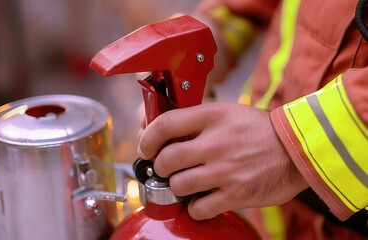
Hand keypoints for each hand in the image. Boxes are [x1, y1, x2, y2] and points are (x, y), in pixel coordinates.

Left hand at [137, 102, 307, 219]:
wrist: (298, 148)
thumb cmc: (260, 130)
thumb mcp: (228, 112)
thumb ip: (197, 120)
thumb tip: (164, 133)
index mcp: (212, 117)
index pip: (165, 124)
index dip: (147, 138)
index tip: (146, 147)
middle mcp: (216, 143)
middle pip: (166, 160)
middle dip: (160, 167)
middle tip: (166, 168)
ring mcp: (225, 170)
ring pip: (178, 186)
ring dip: (177, 187)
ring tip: (186, 183)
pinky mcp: (236, 194)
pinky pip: (199, 208)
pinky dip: (195, 207)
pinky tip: (202, 199)